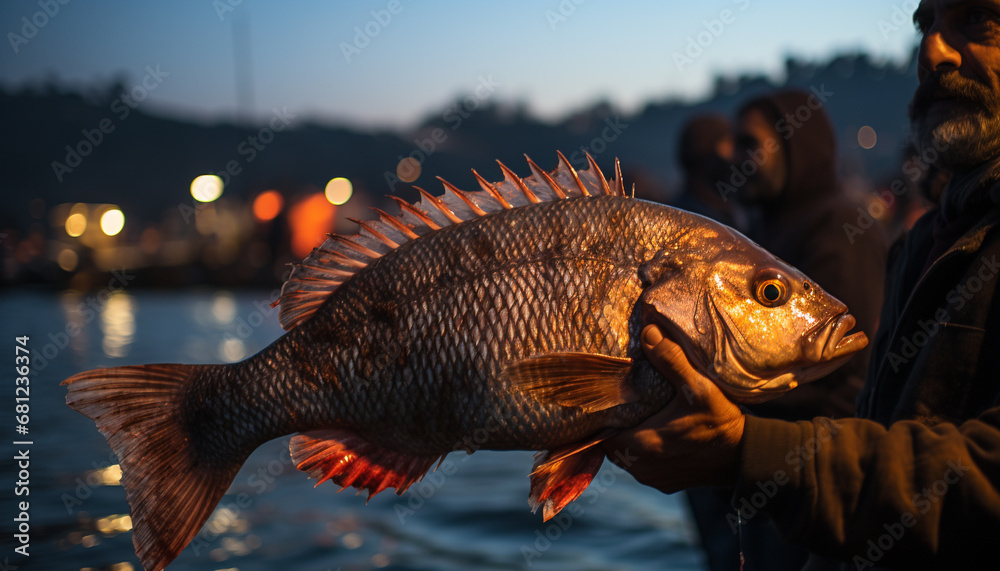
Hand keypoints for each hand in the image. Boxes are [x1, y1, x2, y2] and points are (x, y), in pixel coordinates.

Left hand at [602, 324, 745, 492]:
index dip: (602, 417)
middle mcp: (642, 468)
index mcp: (643, 444)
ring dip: (629, 441)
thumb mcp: (698, 387)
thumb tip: (648, 332)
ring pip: (626, 459)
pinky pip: (642, 468)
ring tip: (636, 418)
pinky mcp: (665, 485)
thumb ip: (671, 360)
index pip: (602, 434)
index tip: (607, 399)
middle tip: (622, 404)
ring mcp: (654, 479)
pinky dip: (643, 454)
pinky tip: (655, 435)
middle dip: (615, 427)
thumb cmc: (721, 421)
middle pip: (611, 446)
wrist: (745, 456)